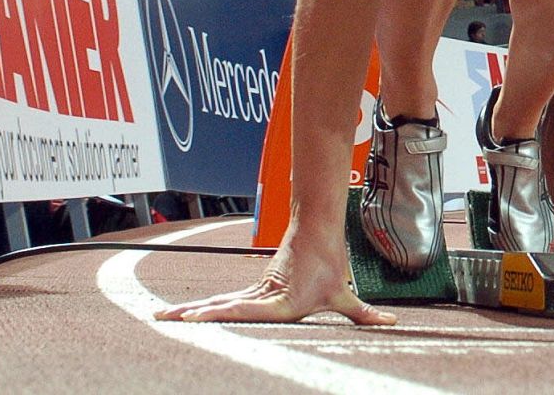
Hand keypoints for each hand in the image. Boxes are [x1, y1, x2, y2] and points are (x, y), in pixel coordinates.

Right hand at [153, 226, 393, 325]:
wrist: (317, 231)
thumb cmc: (330, 264)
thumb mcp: (345, 293)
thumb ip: (364, 313)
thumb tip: (392, 323)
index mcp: (281, 303)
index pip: (247, 311)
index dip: (223, 316)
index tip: (197, 318)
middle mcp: (263, 298)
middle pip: (223, 308)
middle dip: (193, 317)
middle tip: (162, 321)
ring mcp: (255, 294)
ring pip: (218, 304)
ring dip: (191, 312)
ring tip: (161, 318)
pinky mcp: (254, 292)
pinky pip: (225, 302)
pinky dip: (203, 309)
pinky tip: (186, 315)